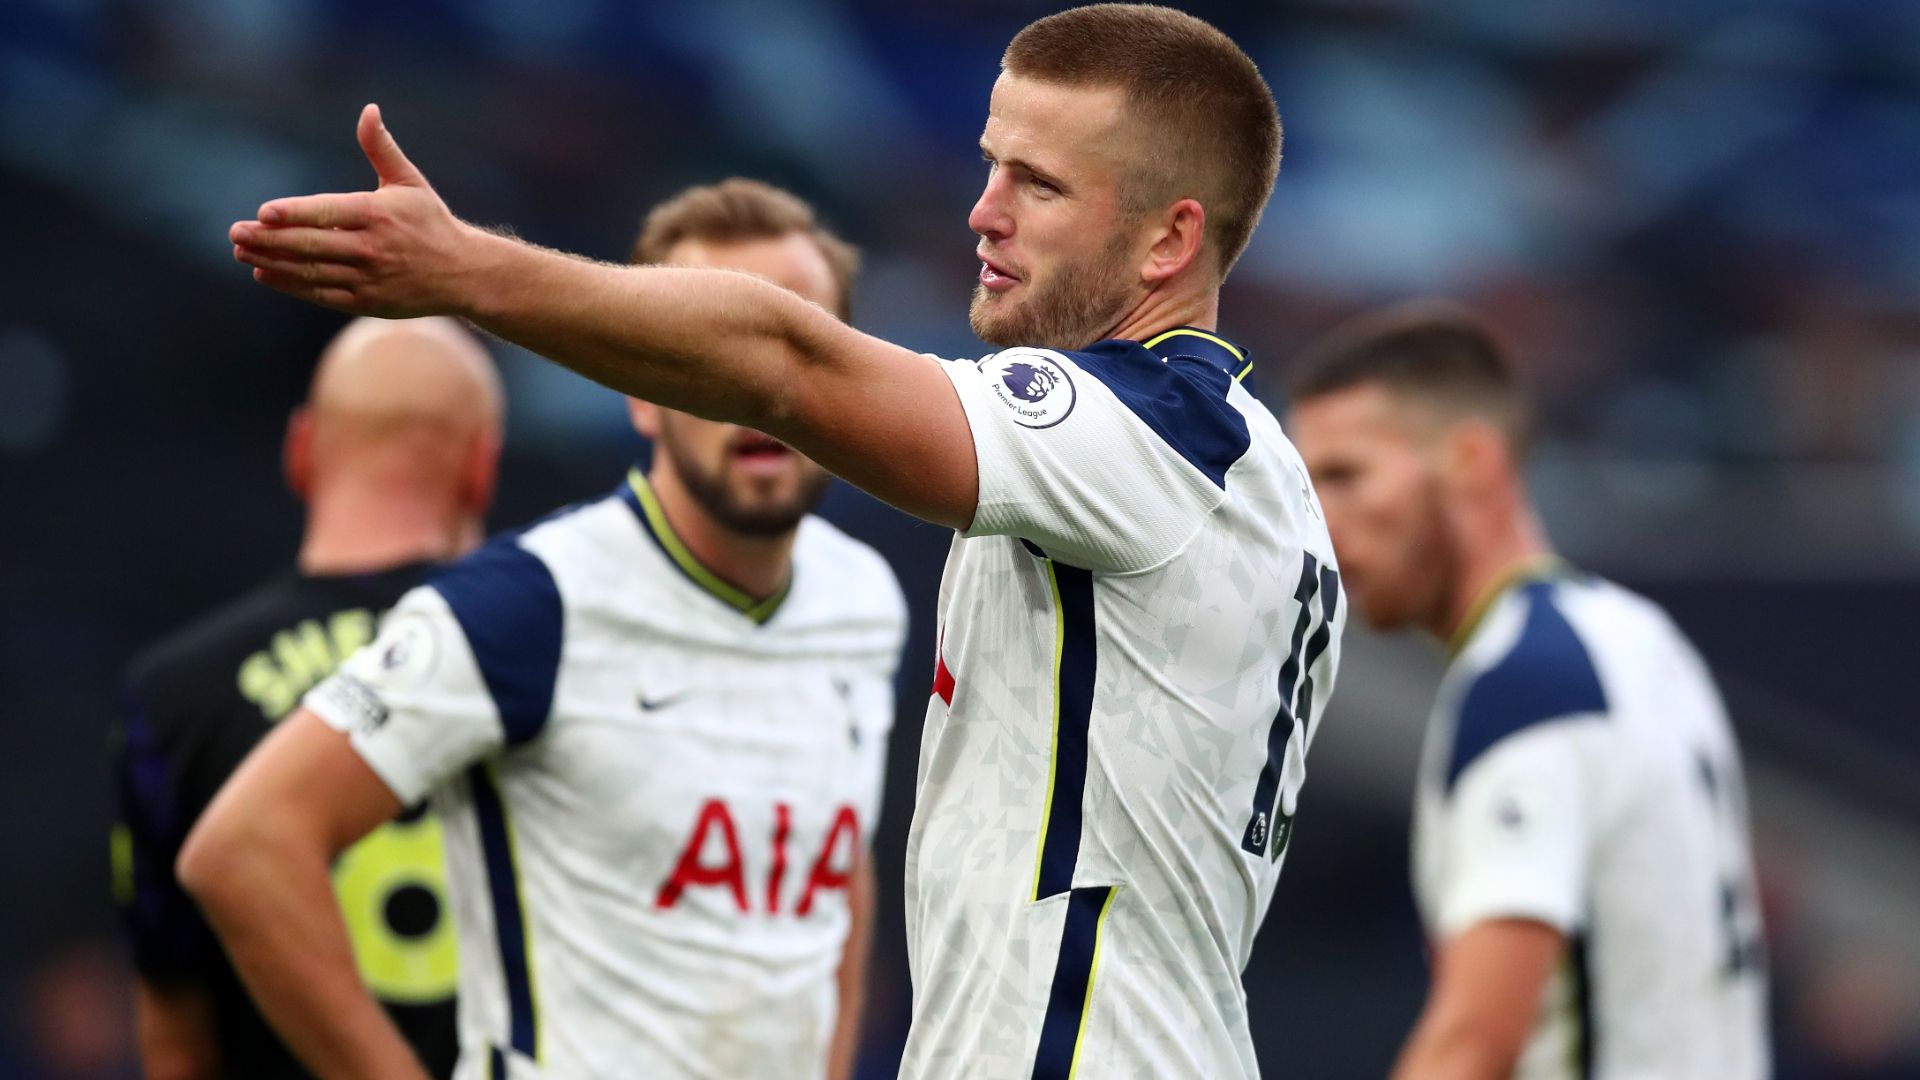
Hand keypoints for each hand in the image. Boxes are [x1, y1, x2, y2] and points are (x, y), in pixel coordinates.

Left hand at [230, 104, 479, 317]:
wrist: (463, 274)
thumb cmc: (431, 222)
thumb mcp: (409, 182)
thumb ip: (381, 148)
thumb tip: (368, 110)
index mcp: (379, 214)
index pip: (328, 213)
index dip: (294, 213)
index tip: (262, 212)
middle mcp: (372, 248)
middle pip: (311, 245)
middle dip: (269, 239)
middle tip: (235, 232)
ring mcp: (368, 278)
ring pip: (311, 271)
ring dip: (272, 261)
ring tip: (241, 250)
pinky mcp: (366, 301)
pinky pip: (321, 294)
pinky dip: (291, 284)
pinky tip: (264, 273)